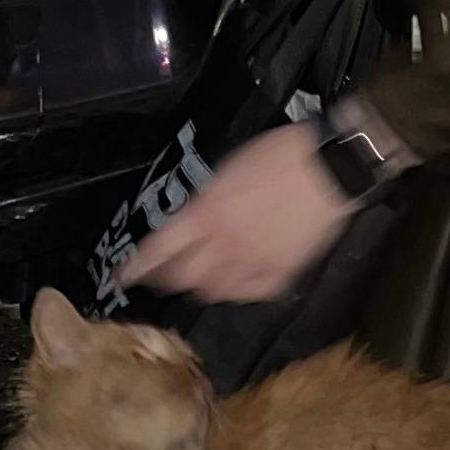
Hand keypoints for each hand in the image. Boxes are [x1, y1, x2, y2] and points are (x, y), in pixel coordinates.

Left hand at [123, 122, 352, 303]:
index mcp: (205, 214)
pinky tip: (240, 280)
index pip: (159, 250)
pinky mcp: (280, 277)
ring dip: (203, 285)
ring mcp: (252, 265)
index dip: (136, 268)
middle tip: (165, 276)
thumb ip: (205, 202)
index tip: (120, 278)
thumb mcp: (227, 170)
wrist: (330, 169)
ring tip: (204, 276)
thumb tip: (194, 221)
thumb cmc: (279, 155)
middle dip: (169, 279)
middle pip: (183, 278)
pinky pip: (249, 294)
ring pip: (214, 291)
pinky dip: (239, 290)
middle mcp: (223, 245)